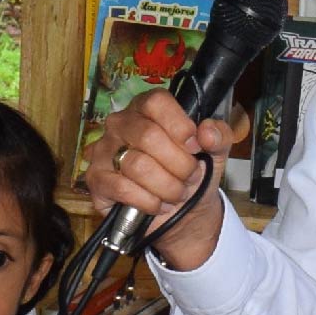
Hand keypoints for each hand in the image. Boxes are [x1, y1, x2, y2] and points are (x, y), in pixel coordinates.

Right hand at [79, 91, 232, 271]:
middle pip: (148, 135)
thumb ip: (219, 136)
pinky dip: (148, 201)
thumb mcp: (215, 152)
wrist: (183, 212)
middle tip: (190, 176)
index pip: (156, 102)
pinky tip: (158, 205)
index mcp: (147, 108)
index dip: (180, 126)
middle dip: (179, 164)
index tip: (195, 147)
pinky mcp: (96, 178)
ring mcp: (104, 150)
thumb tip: (207, 132)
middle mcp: (121, 123)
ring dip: (167, 186)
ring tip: (176, 193)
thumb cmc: (192, 173)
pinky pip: (122, 188)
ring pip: (138, 165)